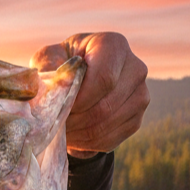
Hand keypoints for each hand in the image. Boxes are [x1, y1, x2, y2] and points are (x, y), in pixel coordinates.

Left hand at [31, 33, 148, 155]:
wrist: (79, 81)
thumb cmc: (61, 66)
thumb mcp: (49, 60)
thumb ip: (48, 70)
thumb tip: (51, 90)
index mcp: (114, 46)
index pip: (104, 78)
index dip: (80, 100)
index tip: (60, 108)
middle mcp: (135, 68)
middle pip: (106, 105)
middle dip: (76, 121)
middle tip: (55, 126)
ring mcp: (141, 95)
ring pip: (108, 125)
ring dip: (80, 134)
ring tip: (62, 131)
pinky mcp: (137, 119)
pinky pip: (112, 139)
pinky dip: (88, 143)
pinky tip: (74, 137)